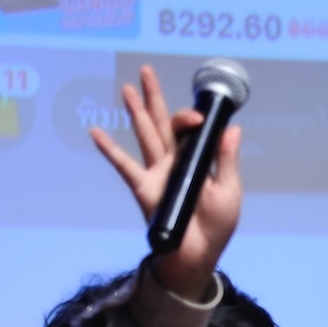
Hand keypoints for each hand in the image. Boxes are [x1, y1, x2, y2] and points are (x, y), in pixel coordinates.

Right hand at [89, 65, 241, 301]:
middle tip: (146, 71)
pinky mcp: (143, 187)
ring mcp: (157, 173)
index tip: (199, 117)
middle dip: (155, 97)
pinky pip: (124, 165)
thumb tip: (232, 128)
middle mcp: (175, 162)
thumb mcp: (229, 190)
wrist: (197, 255)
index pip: (191, 130)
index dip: (192, 118)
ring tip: (126, 89)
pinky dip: (109, 149)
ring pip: (145, 135)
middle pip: (163, 123)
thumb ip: (227, 159)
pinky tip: (95, 131)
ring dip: (135, 112)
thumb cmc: (216, 226)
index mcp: (197, 161)